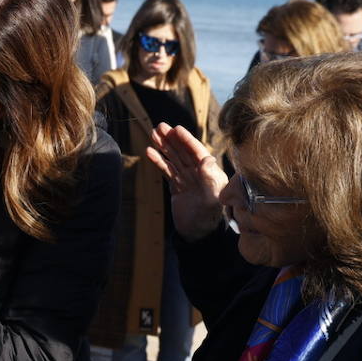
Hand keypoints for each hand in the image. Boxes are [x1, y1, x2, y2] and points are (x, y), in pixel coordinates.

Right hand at [147, 122, 227, 240]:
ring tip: (153, 134)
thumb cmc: (209, 217)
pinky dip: (159, 161)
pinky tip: (150, 152)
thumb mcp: (211, 198)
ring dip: (163, 146)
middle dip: (172, 139)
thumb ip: (210, 179)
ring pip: (173, 158)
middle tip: (159, 126)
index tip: (176, 128)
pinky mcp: (177, 187)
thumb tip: (207, 158)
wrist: (198, 234)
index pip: (197, 151)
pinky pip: (167, 171)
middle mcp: (198, 173)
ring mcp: (187, 179)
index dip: (186, 139)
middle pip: (183, 151)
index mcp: (210, 172)